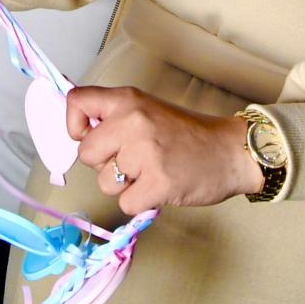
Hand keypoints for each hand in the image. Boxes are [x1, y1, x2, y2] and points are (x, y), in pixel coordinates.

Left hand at [66, 86, 262, 216]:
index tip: (91, 136)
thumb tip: (78, 135)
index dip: (75, 125)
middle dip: (104, 164)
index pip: (77, 101)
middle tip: (133, 160)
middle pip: (85, 154)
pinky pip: (125, 204)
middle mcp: (133, 121)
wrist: (229, 152)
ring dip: (124, 185)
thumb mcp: (148, 111)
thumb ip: (114, 118)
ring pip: (104, 182)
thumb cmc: (187, 134)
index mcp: (128, 100)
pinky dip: (140, 202)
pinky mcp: (157, 183)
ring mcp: (145, 153)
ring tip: (151, 171)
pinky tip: (160, 186)